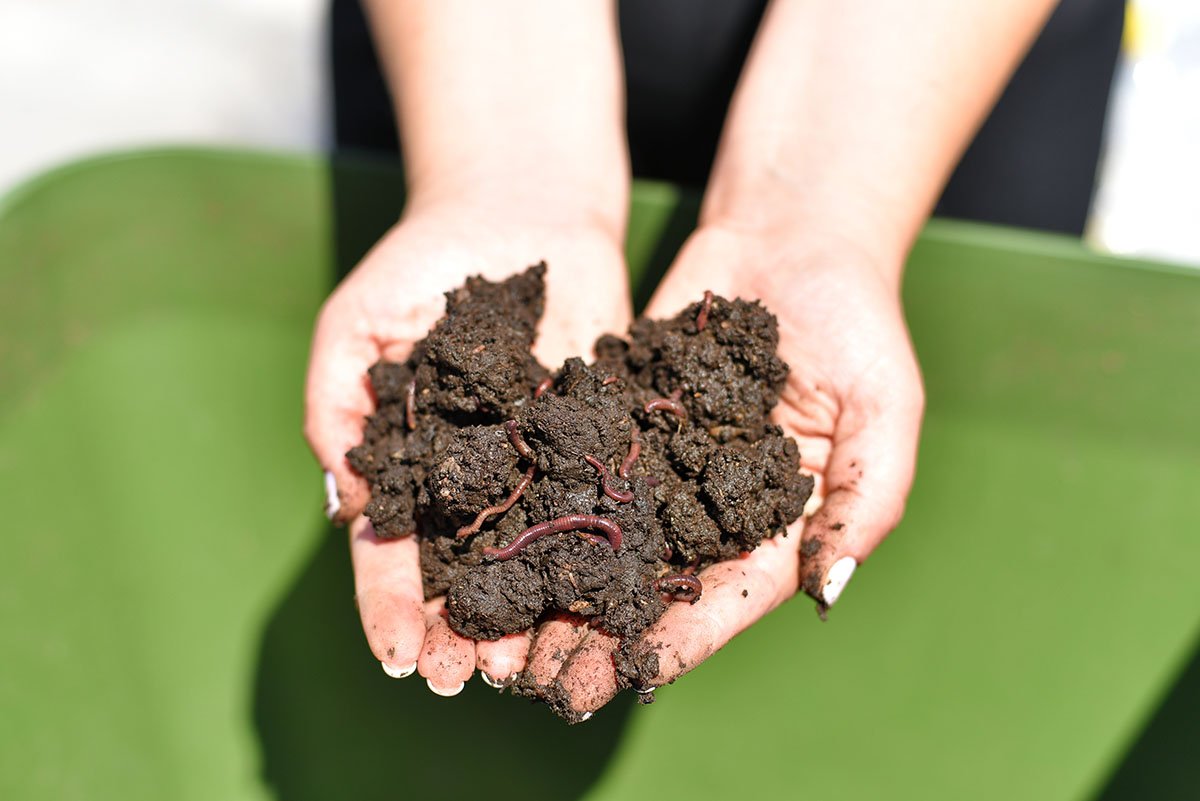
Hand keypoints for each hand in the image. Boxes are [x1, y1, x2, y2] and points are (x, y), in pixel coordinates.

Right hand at [304, 200, 630, 693]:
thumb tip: (346, 502)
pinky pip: (594, 501)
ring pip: (531, 553)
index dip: (391, 605)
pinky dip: (594, 552)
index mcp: (409, 463)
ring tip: (528, 663)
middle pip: (464, 569)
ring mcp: (538, 462)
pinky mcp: (595, 437)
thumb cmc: (421, 259)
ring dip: (526, 613)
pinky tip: (599, 596)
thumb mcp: (355, 325)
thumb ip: (335, 407)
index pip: (392, 548)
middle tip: (465, 680)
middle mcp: (473, 477)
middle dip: (461, 628)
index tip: (400, 657)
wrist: (519, 207)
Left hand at [542, 222, 923, 715]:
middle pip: (656, 582)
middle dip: (602, 633)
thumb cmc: (856, 318)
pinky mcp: (621, 418)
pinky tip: (495, 537)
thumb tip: (828, 590)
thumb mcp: (885, 405)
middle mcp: (714, 506)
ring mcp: (663, 464)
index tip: (630, 678)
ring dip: (558, 586)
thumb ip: (866, 497)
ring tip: (506, 630)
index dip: (682, 638)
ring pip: (605, 537)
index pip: (730, 592)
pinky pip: (578, 467)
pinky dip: (540, 505)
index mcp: (781, 520)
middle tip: (542, 682)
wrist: (790, 234)